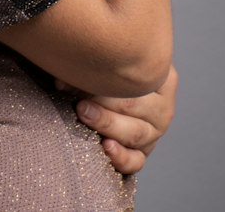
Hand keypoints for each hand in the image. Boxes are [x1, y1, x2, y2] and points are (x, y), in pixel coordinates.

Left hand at [57, 64, 178, 175]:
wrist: (117, 89)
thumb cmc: (112, 70)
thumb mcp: (109, 63)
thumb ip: (90, 67)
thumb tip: (61, 80)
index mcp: (161, 76)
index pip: (139, 76)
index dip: (109, 75)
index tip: (82, 73)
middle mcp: (162, 107)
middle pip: (133, 104)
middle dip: (103, 100)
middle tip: (80, 99)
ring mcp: (153, 133)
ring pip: (134, 132)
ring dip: (106, 123)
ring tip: (84, 115)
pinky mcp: (142, 153)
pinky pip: (135, 161)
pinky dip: (120, 157)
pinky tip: (106, 147)